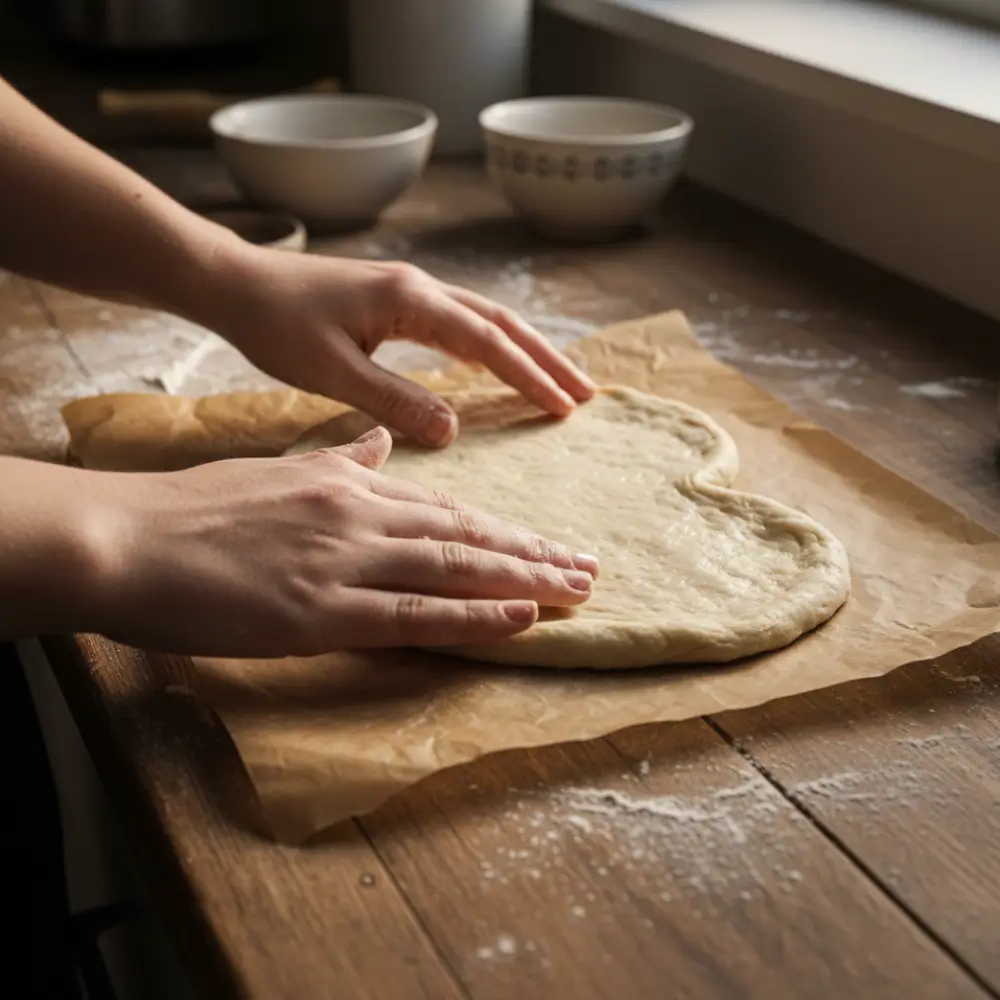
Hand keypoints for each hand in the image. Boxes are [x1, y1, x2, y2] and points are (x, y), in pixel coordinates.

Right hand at [83, 428, 596, 656]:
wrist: (128, 535)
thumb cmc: (197, 507)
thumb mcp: (280, 469)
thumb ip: (341, 460)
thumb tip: (388, 443)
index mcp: (349, 484)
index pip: (446, 508)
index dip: (504, 528)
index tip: (548, 542)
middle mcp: (360, 516)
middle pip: (466, 535)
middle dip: (533, 554)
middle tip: (590, 569)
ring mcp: (345, 563)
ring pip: (454, 569)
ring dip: (523, 581)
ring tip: (577, 591)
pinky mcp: (321, 612)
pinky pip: (415, 614)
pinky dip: (474, 616)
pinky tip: (521, 617)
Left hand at [205, 248, 596, 446]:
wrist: (235, 283)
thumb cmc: (275, 324)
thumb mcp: (331, 371)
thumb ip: (393, 399)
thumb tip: (452, 430)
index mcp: (411, 301)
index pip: (488, 342)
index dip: (529, 376)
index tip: (564, 407)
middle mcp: (421, 288)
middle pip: (503, 322)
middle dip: (547, 358)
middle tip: (586, 393)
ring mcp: (411, 290)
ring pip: (487, 318)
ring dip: (527, 349)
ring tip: (560, 380)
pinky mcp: (398, 300)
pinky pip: (462, 322)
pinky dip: (494, 344)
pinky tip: (499, 364)